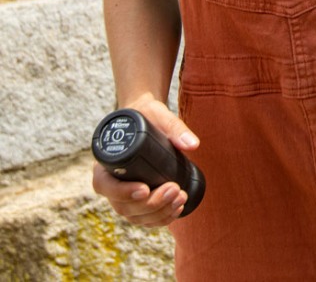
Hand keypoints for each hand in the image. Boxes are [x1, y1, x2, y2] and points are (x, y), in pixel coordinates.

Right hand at [92, 96, 199, 227]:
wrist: (149, 118)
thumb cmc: (149, 115)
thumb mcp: (159, 114)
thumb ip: (175, 127)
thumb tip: (192, 144)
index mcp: (105, 162)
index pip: (104, 185)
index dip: (123, 192)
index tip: (145, 189)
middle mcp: (110, 182)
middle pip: (123, 206)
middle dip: (150, 204)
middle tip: (174, 190)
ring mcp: (122, 195)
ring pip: (134, 216)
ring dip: (158, 213)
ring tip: (181, 199)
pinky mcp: (136, 200)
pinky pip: (143, 218)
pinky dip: (159, 218)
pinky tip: (176, 210)